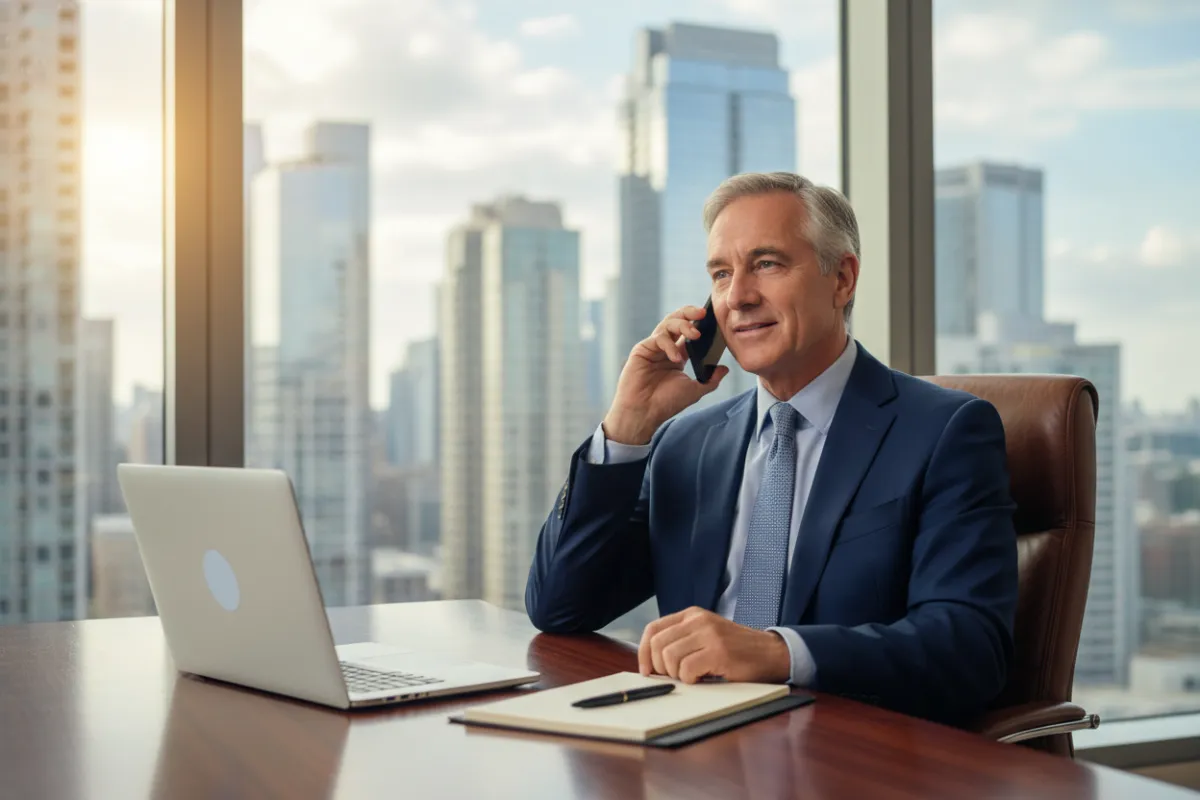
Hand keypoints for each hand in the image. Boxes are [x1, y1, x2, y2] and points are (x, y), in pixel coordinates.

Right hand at [602, 306, 730, 444]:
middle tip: (703, 313)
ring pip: (667, 324)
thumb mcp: (694, 391)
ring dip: (683, 325)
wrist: (644, 413)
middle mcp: (665, 348)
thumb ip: (711, 380)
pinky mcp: (642, 349)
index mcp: (677, 355)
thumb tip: (725, 369)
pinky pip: (658, 338)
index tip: (713, 320)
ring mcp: (653, 347)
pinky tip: (675, 358)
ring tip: (695, 334)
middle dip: (690, 313)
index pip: (689, 332)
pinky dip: (669, 345)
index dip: (700, 324)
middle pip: (677, 321)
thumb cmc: (666, 403)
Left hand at [637, 607, 790, 683]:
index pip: (653, 629)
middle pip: (657, 644)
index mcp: (692, 615)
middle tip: (677, 676)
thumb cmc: (736, 650)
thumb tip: (651, 663)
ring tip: (694, 676)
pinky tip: (704, 678)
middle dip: (661, 667)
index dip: (643, 652)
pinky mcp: (719, 651)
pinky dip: (691, 680)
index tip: (647, 670)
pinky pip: (687, 669)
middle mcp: (698, 620)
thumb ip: (682, 641)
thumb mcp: (706, 636)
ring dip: (678, 675)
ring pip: (669, 657)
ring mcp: (709, 634)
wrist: (771, 653)